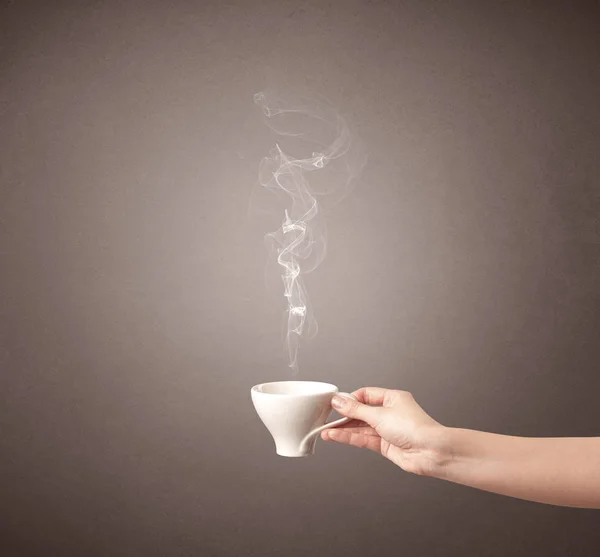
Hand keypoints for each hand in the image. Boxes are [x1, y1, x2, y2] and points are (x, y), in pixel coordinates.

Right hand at [322, 388, 444, 475]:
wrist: (431, 452)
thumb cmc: (415, 429)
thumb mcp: (380, 415)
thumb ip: (356, 410)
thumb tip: (339, 401)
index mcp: (392, 398)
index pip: (366, 394)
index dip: (350, 399)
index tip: (336, 404)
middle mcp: (390, 413)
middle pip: (362, 412)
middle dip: (344, 416)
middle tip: (327, 418)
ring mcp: (388, 430)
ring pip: (361, 428)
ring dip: (343, 429)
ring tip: (326, 430)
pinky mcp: (386, 445)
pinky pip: (364, 439)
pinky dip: (349, 438)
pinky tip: (336, 437)